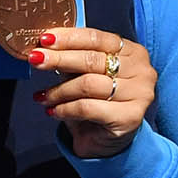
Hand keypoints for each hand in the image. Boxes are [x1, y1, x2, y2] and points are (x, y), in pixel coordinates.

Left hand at [28, 28, 157, 159]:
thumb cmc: (96, 101)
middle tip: (36, 59)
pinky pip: (87, 107)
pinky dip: (65, 108)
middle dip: (59, 59)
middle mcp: (142, 71)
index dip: (68, 38)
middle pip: (92, 59)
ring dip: (59, 90)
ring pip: (88, 84)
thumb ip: (71, 58)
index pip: (97, 38)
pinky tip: (53, 110)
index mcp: (132, 52)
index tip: (44, 39)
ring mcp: (140, 94)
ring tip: (43, 96)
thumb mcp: (84, 74)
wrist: (105, 140)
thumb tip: (44, 47)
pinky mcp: (130, 117)